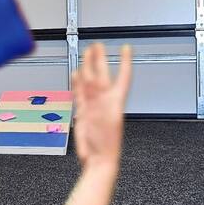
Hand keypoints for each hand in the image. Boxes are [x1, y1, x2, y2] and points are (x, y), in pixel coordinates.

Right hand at [71, 43, 131, 171]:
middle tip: (97, 45)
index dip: (125, 61)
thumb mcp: (108, 118)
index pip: (123, 75)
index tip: (127, 48)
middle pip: (102, 74)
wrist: (98, 159)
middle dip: (99, 59)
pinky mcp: (84, 112)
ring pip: (89, 81)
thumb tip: (94, 83)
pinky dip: (77, 84)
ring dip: (88, 68)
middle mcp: (105, 100)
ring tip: (86, 54)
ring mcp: (94, 105)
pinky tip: (76, 75)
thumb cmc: (108, 143)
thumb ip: (100, 99)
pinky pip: (80, 93)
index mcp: (116, 100)